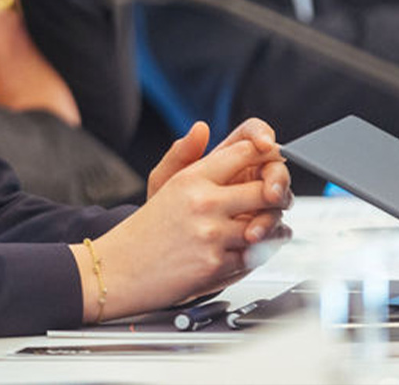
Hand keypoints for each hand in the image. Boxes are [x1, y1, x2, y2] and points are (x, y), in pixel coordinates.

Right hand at [76, 135, 285, 320]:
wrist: (121, 270)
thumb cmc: (145, 229)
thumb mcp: (160, 183)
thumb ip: (184, 154)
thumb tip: (202, 128)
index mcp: (191, 178)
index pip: (245, 153)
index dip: (265, 156)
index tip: (268, 164)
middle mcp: (204, 203)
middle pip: (266, 189)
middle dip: (278, 195)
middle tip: (277, 199)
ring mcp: (212, 235)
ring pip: (268, 226)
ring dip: (274, 228)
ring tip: (270, 227)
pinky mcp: (216, 265)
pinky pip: (255, 257)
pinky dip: (258, 254)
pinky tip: (251, 248)